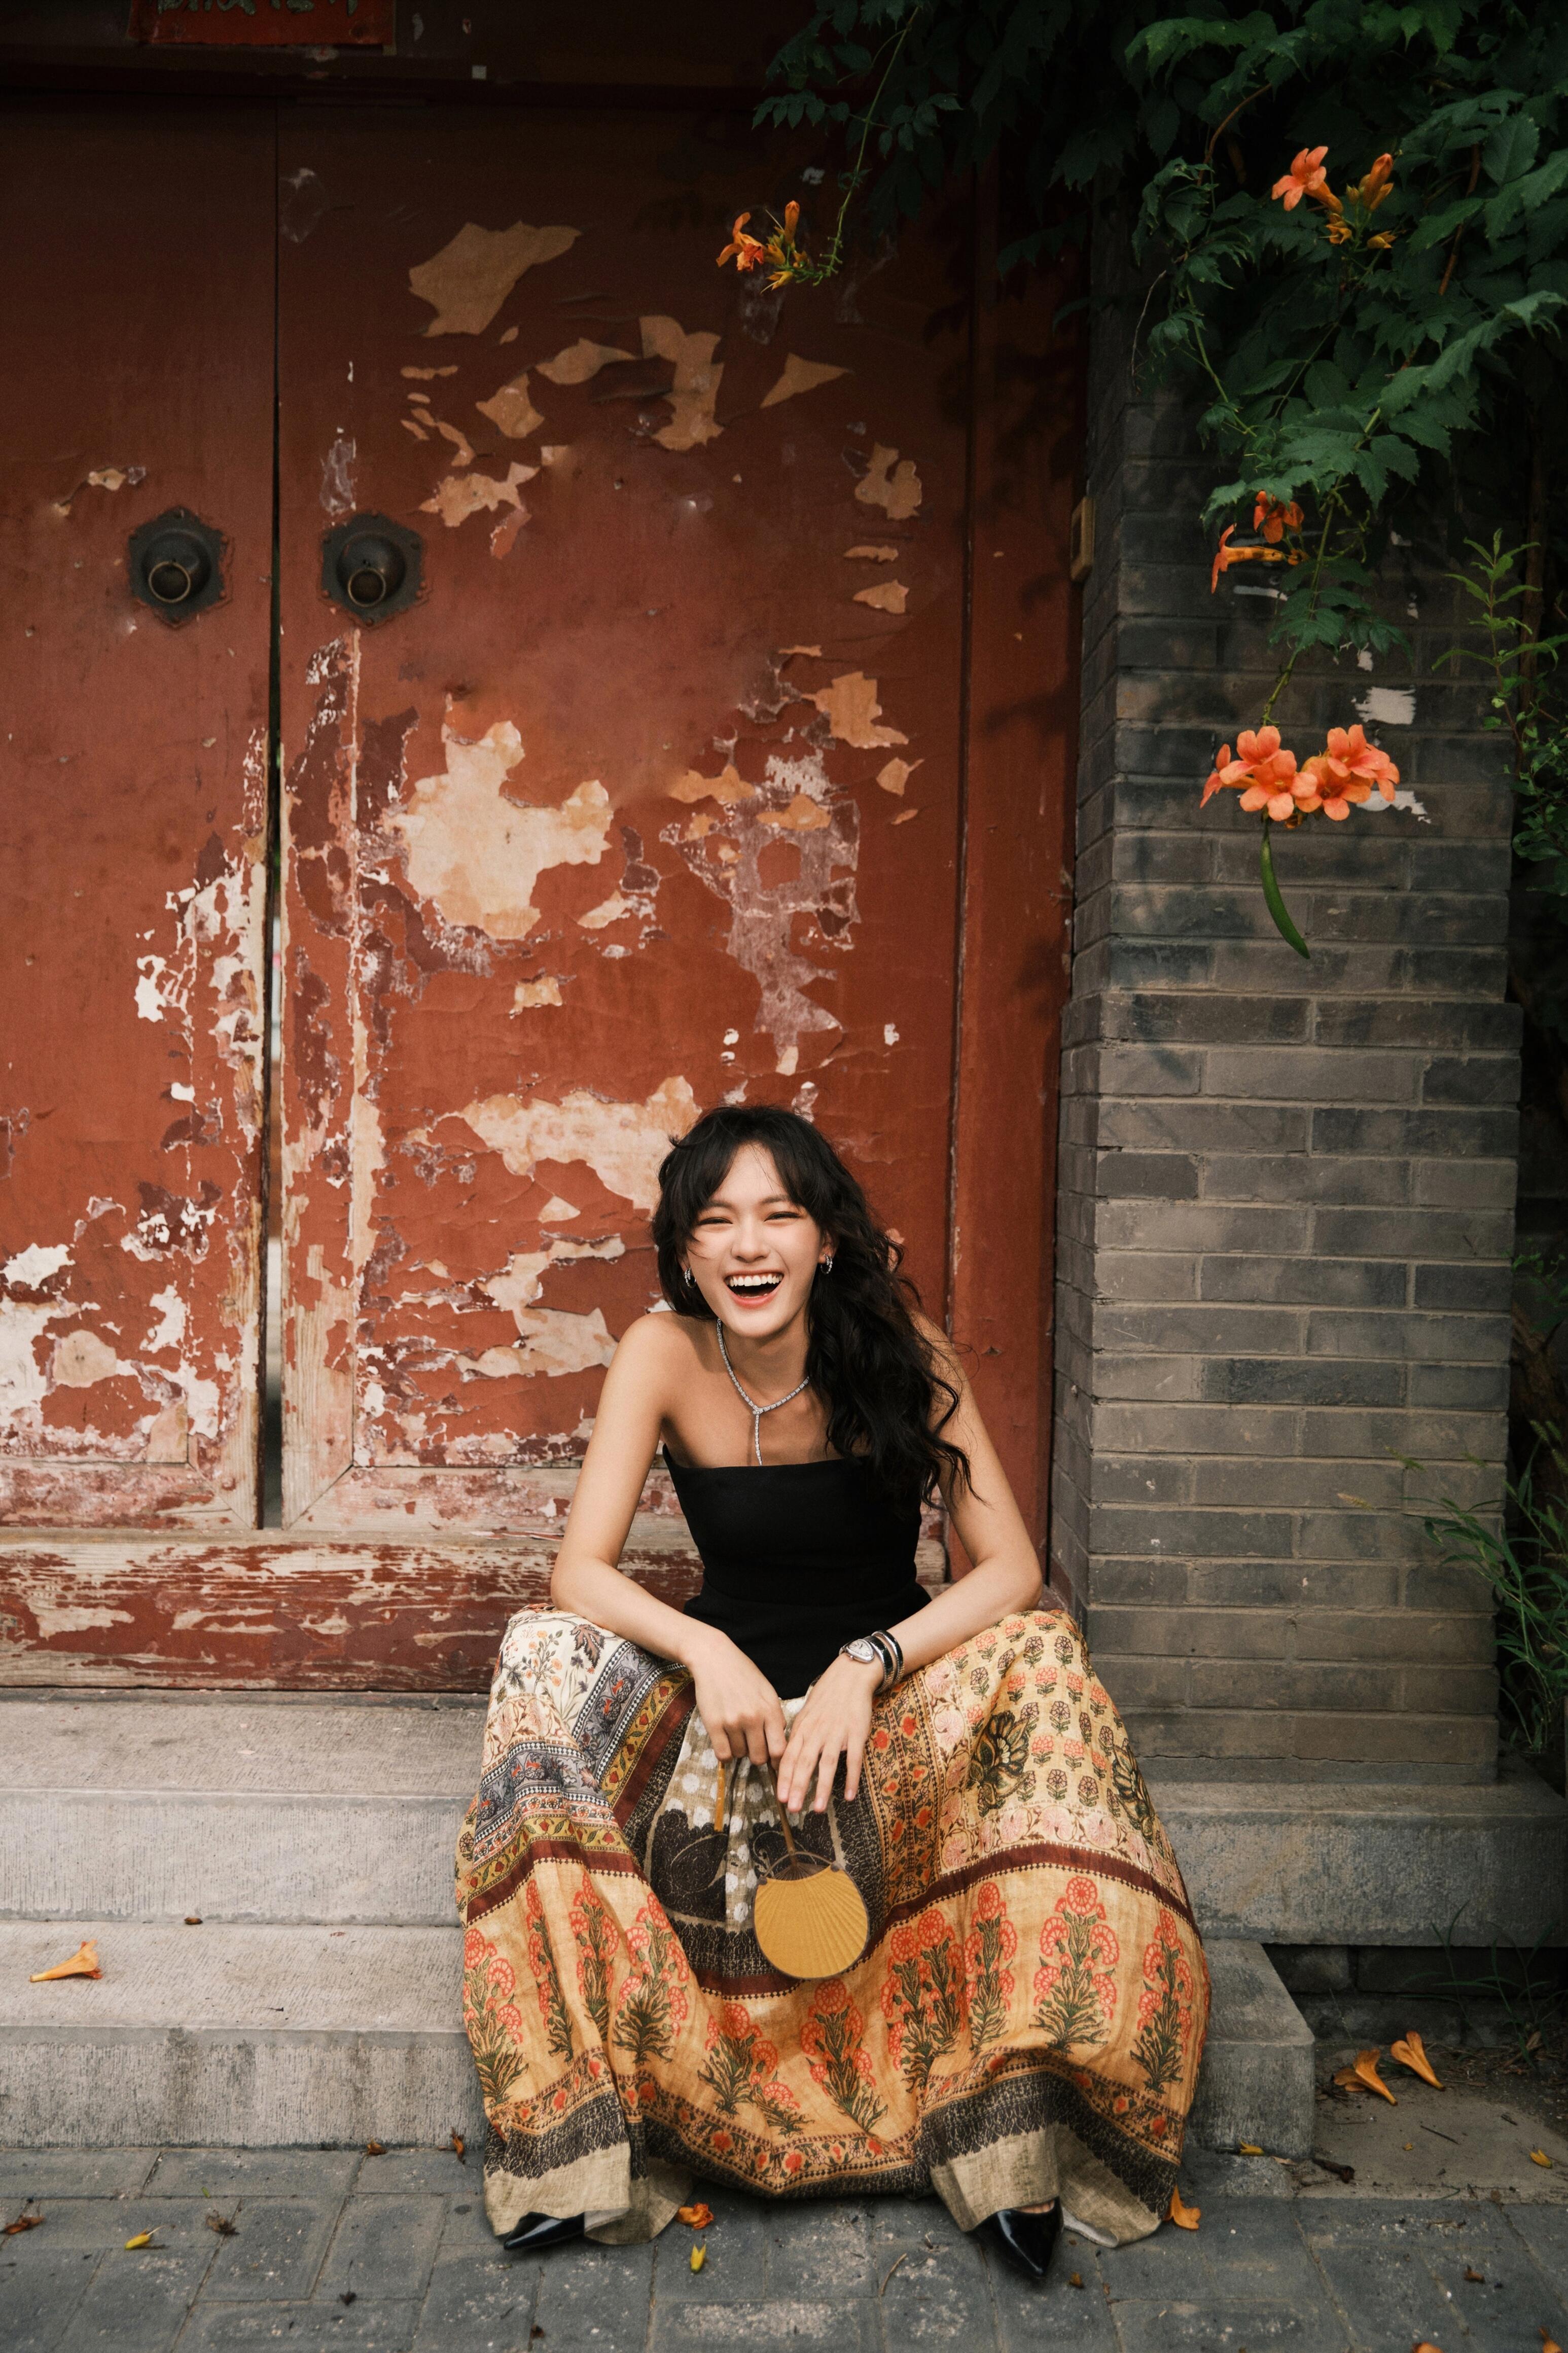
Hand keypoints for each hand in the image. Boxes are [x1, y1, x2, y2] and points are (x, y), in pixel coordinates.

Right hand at [688, 1631, 787, 1767]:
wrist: (715, 1658)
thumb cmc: (743, 1674)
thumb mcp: (767, 1691)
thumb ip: (775, 1717)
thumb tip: (779, 1744)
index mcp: (770, 1709)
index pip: (780, 1749)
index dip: (778, 1761)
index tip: (774, 1764)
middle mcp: (753, 1717)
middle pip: (759, 1757)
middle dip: (757, 1755)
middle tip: (752, 1745)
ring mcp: (732, 1721)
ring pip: (740, 1755)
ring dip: (739, 1749)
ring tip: (736, 1732)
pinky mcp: (713, 1724)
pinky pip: (723, 1754)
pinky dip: (725, 1752)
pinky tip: (725, 1739)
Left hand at [777, 1653, 880, 1813]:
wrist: (850, 1676)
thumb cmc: (826, 1697)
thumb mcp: (806, 1714)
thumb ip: (798, 1737)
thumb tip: (785, 1759)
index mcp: (803, 1728)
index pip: (789, 1756)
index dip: (784, 1778)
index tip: (780, 1797)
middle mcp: (817, 1732)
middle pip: (805, 1763)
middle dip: (798, 1787)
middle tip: (793, 1809)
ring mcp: (837, 1733)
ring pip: (828, 1763)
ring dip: (822, 1787)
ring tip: (818, 1809)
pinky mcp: (857, 1733)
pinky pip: (854, 1759)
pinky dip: (851, 1778)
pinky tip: (849, 1795)